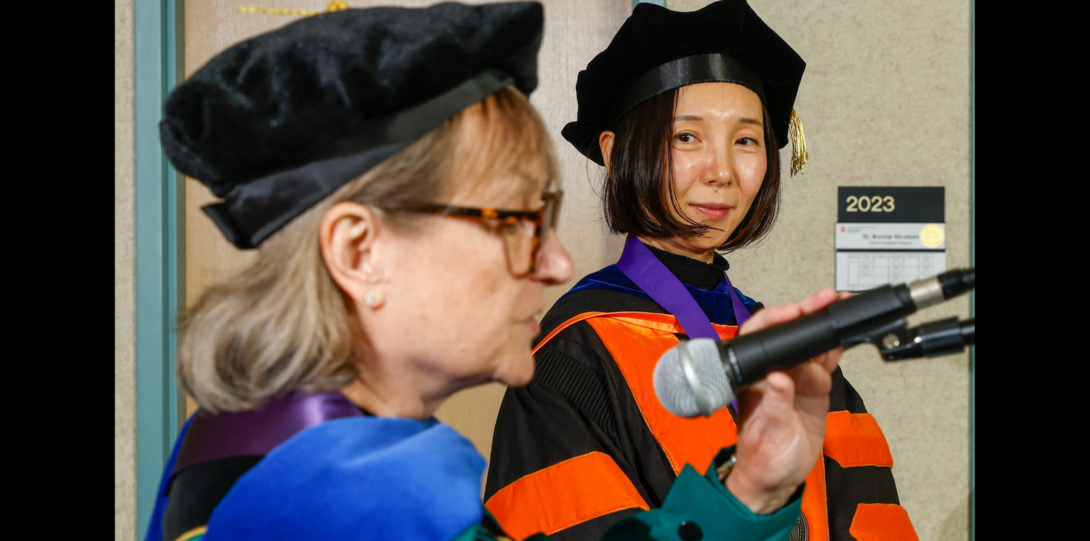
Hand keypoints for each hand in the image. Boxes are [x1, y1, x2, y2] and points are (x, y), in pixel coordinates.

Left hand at [724, 287, 850, 513]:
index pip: (759, 338)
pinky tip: (844, 334)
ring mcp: (794, 378)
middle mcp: (772, 372)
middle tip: (824, 299)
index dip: (775, 319)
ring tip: (838, 306)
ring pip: (809, 344)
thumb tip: (779, 380)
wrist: (777, 479)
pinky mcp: (813, 388)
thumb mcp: (767, 433)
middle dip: (805, 313)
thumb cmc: (761, 458)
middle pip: (787, 334)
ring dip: (822, 324)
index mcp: (752, 378)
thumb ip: (774, 406)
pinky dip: (835, 347)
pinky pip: (824, 362)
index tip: (794, 311)